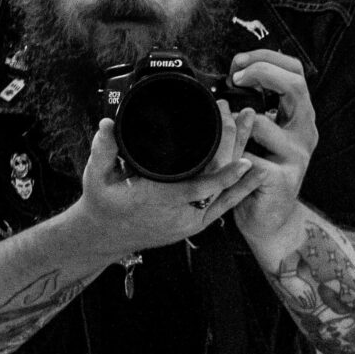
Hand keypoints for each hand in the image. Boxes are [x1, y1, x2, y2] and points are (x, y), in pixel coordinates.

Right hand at [68, 114, 260, 261]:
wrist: (106, 236)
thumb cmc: (103, 203)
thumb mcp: (96, 177)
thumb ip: (103, 150)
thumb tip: (107, 125)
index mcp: (159, 201)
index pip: (198, 189)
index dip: (224, 176)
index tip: (245, 161)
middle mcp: (180, 214)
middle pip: (219, 183)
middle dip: (236, 148)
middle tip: (245, 118)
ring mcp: (190, 221)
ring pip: (226, 192)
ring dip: (243, 162)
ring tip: (253, 129)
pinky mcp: (196, 223)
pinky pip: (224, 205)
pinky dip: (241, 188)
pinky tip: (257, 172)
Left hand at [225, 48, 316, 253]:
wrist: (271, 220)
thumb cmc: (258, 173)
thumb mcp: (259, 135)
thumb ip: (253, 108)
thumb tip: (229, 79)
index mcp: (299, 115)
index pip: (294, 70)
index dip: (267, 58)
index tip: (237, 64)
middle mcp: (305, 130)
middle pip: (294, 85)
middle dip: (261, 73)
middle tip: (234, 79)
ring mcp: (298, 155)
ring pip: (262, 123)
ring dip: (234, 128)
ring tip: (223, 140)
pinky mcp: (284, 179)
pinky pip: (249, 160)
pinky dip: (231, 161)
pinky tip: (228, 169)